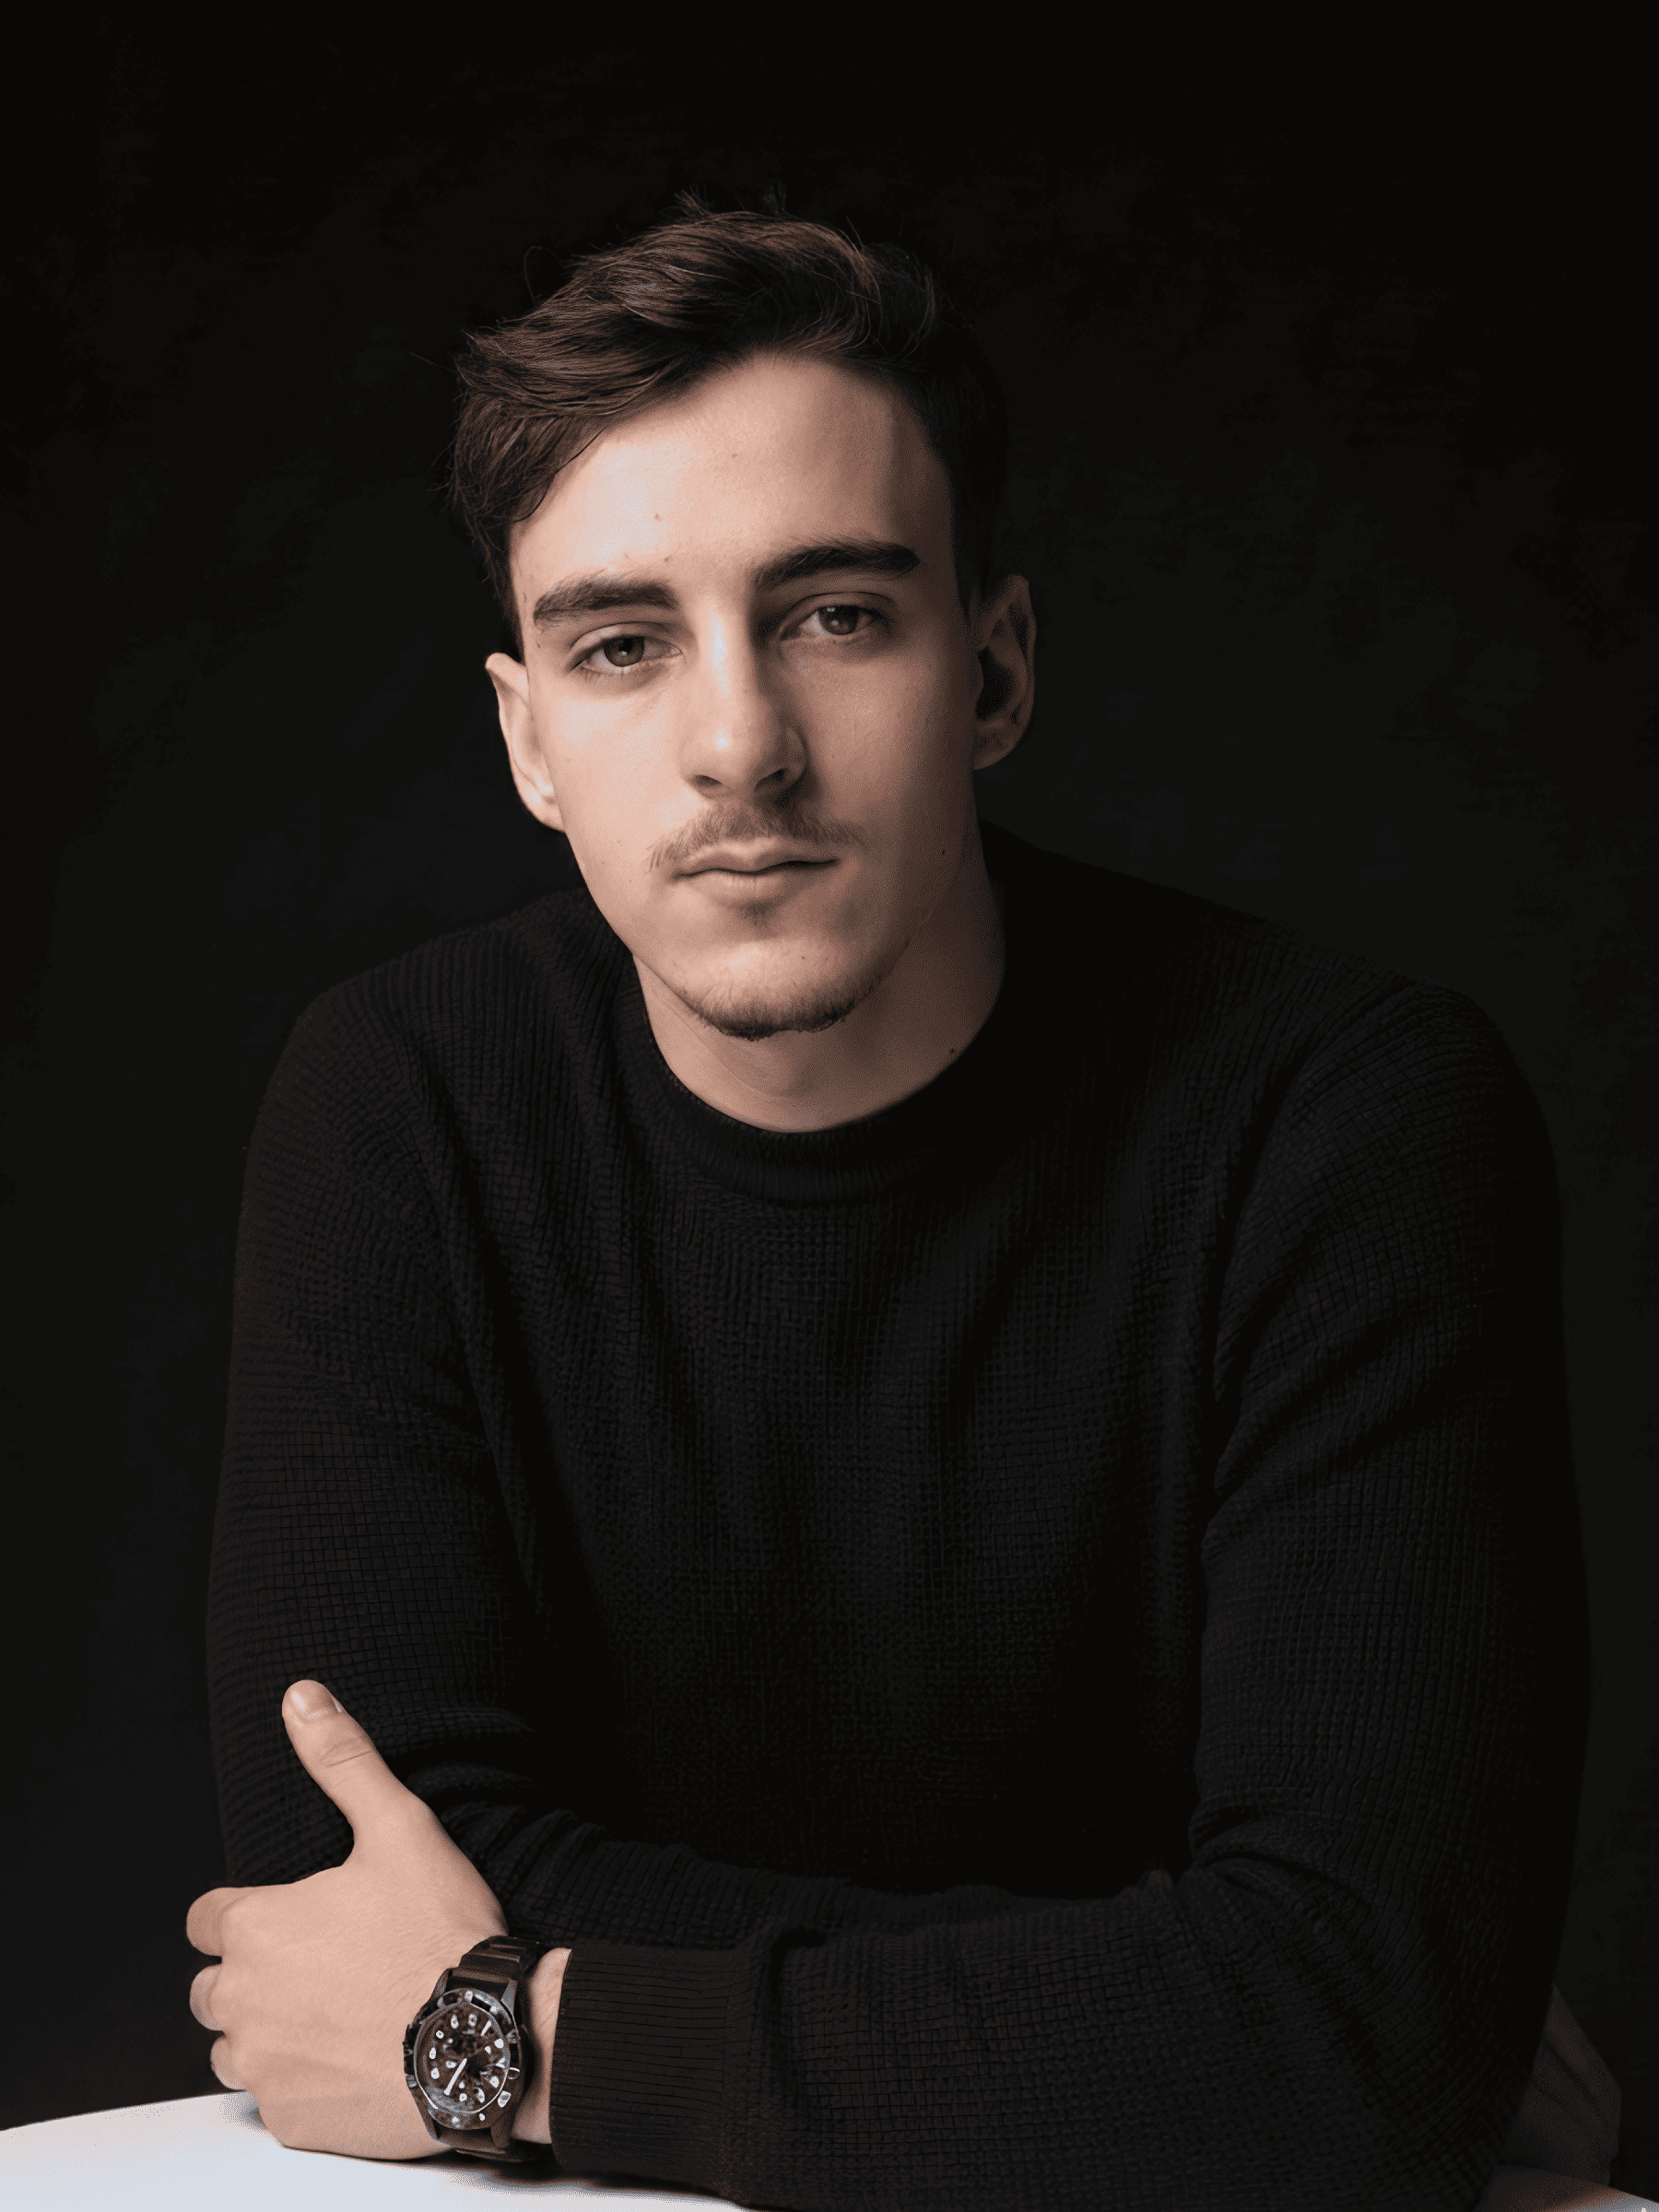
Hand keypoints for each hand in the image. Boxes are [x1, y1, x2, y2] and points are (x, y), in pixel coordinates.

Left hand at [186, 1681, 557, 2158]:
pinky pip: (275, 2099)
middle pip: (213, 1988)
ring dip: (270, 2031)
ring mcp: (264, 2067)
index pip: (207, 1919)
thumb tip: (302, 1696)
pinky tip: (354, 2058)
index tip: (296, 1917)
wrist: (484, 2038)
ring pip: (235, 2048)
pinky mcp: (291, 2118)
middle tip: (325, 1965)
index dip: (249, 1912)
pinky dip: (303, 2082)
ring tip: (338, 2013)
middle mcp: (243, 2002)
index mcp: (257, 1929)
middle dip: (254, 1975)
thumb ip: (343, 1760)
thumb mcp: (400, 1827)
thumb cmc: (440, 1932)